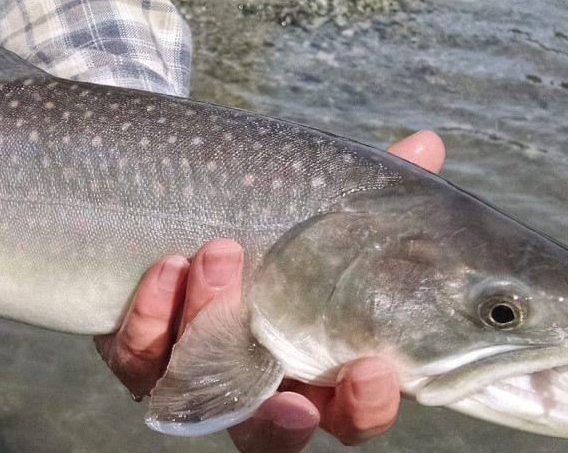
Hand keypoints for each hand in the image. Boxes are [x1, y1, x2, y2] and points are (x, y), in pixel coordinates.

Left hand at [95, 130, 445, 451]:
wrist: (187, 204)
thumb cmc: (278, 224)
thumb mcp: (328, 207)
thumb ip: (375, 190)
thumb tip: (428, 144)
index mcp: (316, 365)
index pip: (350, 414)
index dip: (365, 406)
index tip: (372, 369)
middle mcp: (257, 384)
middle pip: (273, 433)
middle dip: (283, 415)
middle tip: (291, 369)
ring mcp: (195, 373)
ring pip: (199, 392)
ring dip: (209, 330)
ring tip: (221, 254)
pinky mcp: (141, 351)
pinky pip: (138, 357)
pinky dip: (153, 317)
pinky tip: (168, 265)